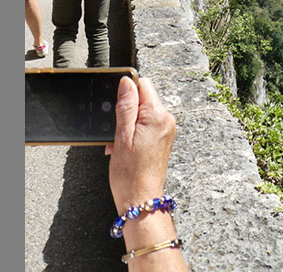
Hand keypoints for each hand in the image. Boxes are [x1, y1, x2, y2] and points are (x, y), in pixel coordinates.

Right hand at [106, 76, 176, 212]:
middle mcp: (166, 120)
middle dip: (125, 111)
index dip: (126, 92)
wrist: (141, 199)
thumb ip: (125, 106)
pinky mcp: (163, 139)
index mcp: (157, 116)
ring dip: (127, 124)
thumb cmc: (130, 174)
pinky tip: (125, 148)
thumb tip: (126, 82)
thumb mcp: (122, 136)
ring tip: (119, 145)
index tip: (116, 108)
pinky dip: (133, 133)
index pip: (143, 84)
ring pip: (142, 113)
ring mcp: (166, 130)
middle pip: (143, 98)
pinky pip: (146, 125)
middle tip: (116, 133)